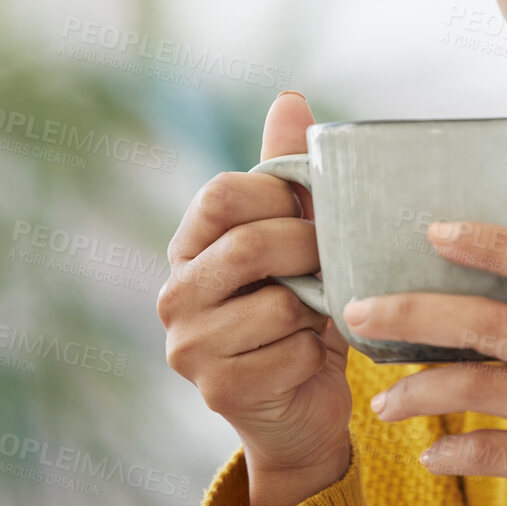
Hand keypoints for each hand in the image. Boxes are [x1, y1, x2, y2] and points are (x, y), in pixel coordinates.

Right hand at [158, 91, 352, 505]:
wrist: (301, 406)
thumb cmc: (301, 310)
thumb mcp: (296, 237)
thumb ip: (288, 173)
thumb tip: (289, 99)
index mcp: (189, 246)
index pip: (221, 194)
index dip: (277, 195)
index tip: (309, 211)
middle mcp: (174, 293)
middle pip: (248, 245)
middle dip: (307, 248)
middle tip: (331, 260)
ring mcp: (189, 346)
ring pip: (276, 303)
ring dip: (316, 307)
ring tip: (321, 312)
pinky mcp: (219, 389)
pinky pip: (289, 352)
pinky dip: (316, 352)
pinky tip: (311, 358)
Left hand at [341, 220, 506, 505]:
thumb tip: (478, 317)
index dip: (492, 241)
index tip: (436, 229)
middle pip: (491, 320)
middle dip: (415, 311)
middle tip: (360, 311)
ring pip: (481, 386)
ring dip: (417, 392)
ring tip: (383, 404)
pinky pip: (497, 453)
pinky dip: (454, 452)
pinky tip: (431, 456)